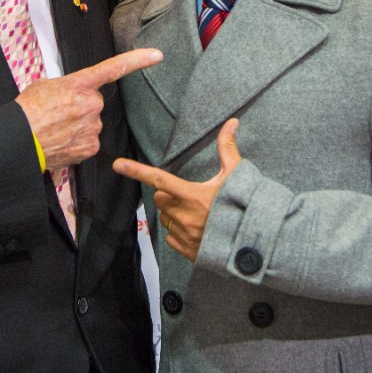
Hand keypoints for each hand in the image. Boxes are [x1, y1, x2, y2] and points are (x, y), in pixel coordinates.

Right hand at [17, 48, 161, 169]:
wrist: (19, 140)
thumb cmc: (27, 111)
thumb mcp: (44, 86)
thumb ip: (66, 86)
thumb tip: (70, 94)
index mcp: (80, 84)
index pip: (114, 68)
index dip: (137, 60)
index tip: (157, 55)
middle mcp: (91, 104)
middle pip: (94, 103)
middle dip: (80, 107)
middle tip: (58, 113)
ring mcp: (93, 127)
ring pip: (91, 123)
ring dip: (77, 125)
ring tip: (55, 128)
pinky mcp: (91, 147)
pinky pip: (88, 141)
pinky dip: (76, 142)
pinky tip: (61, 141)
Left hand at [112, 118, 240, 260]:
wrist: (253, 245)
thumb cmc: (245, 208)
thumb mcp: (237, 176)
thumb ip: (228, 149)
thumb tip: (231, 122)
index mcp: (193, 196)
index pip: (159, 179)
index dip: (136, 171)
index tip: (118, 165)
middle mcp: (184, 216)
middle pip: (159, 198)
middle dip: (168, 194)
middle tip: (189, 194)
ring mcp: (184, 235)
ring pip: (164, 218)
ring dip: (173, 213)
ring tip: (197, 213)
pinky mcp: (186, 250)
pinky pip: (170, 237)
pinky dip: (178, 231)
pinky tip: (196, 229)